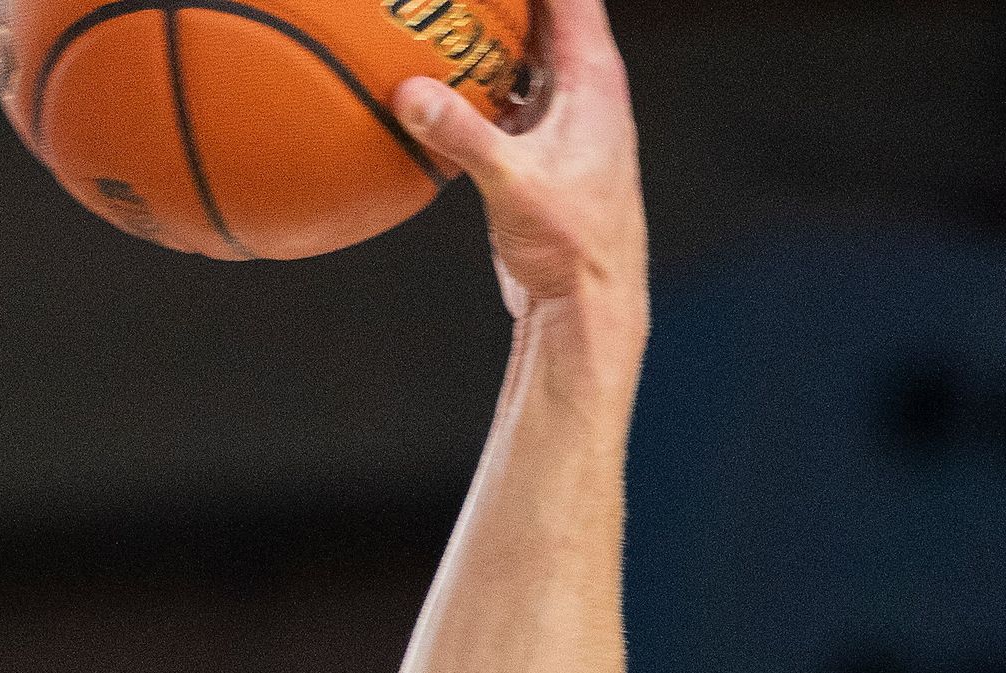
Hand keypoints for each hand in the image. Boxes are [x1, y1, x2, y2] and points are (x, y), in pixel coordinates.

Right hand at [394, 0, 647, 333]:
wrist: (587, 309)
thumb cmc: (576, 250)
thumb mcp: (513, 183)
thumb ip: (460, 132)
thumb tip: (411, 95)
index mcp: (594, 78)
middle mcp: (583, 88)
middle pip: (544, 12)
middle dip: (505, 1)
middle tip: (455, 2)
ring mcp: (563, 116)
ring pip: (526, 50)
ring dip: (491, 31)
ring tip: (448, 18)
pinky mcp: (540, 145)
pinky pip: (510, 89)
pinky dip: (483, 76)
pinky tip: (449, 74)